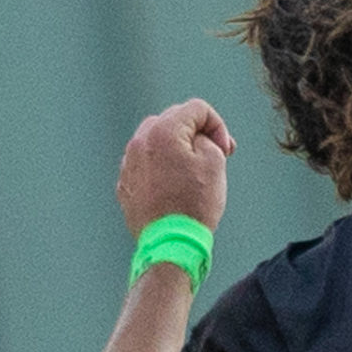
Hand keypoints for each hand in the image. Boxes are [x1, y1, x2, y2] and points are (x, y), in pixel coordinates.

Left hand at [116, 99, 235, 235]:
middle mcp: (140, 141)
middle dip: (197, 133)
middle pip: (174, 120)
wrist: (170, 242)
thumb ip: (207, 139)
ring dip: (177, 148)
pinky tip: (176, 186)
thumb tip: (197, 138)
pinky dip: (162, 167)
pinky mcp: (126, 183)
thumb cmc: (195, 203)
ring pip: (157, 141)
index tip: (226, 150)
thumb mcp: (215, 163)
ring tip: (194, 172)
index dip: (218, 126)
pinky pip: (146, 163)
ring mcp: (129, 163)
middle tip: (216, 155)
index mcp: (163, 131)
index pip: (197, 109)